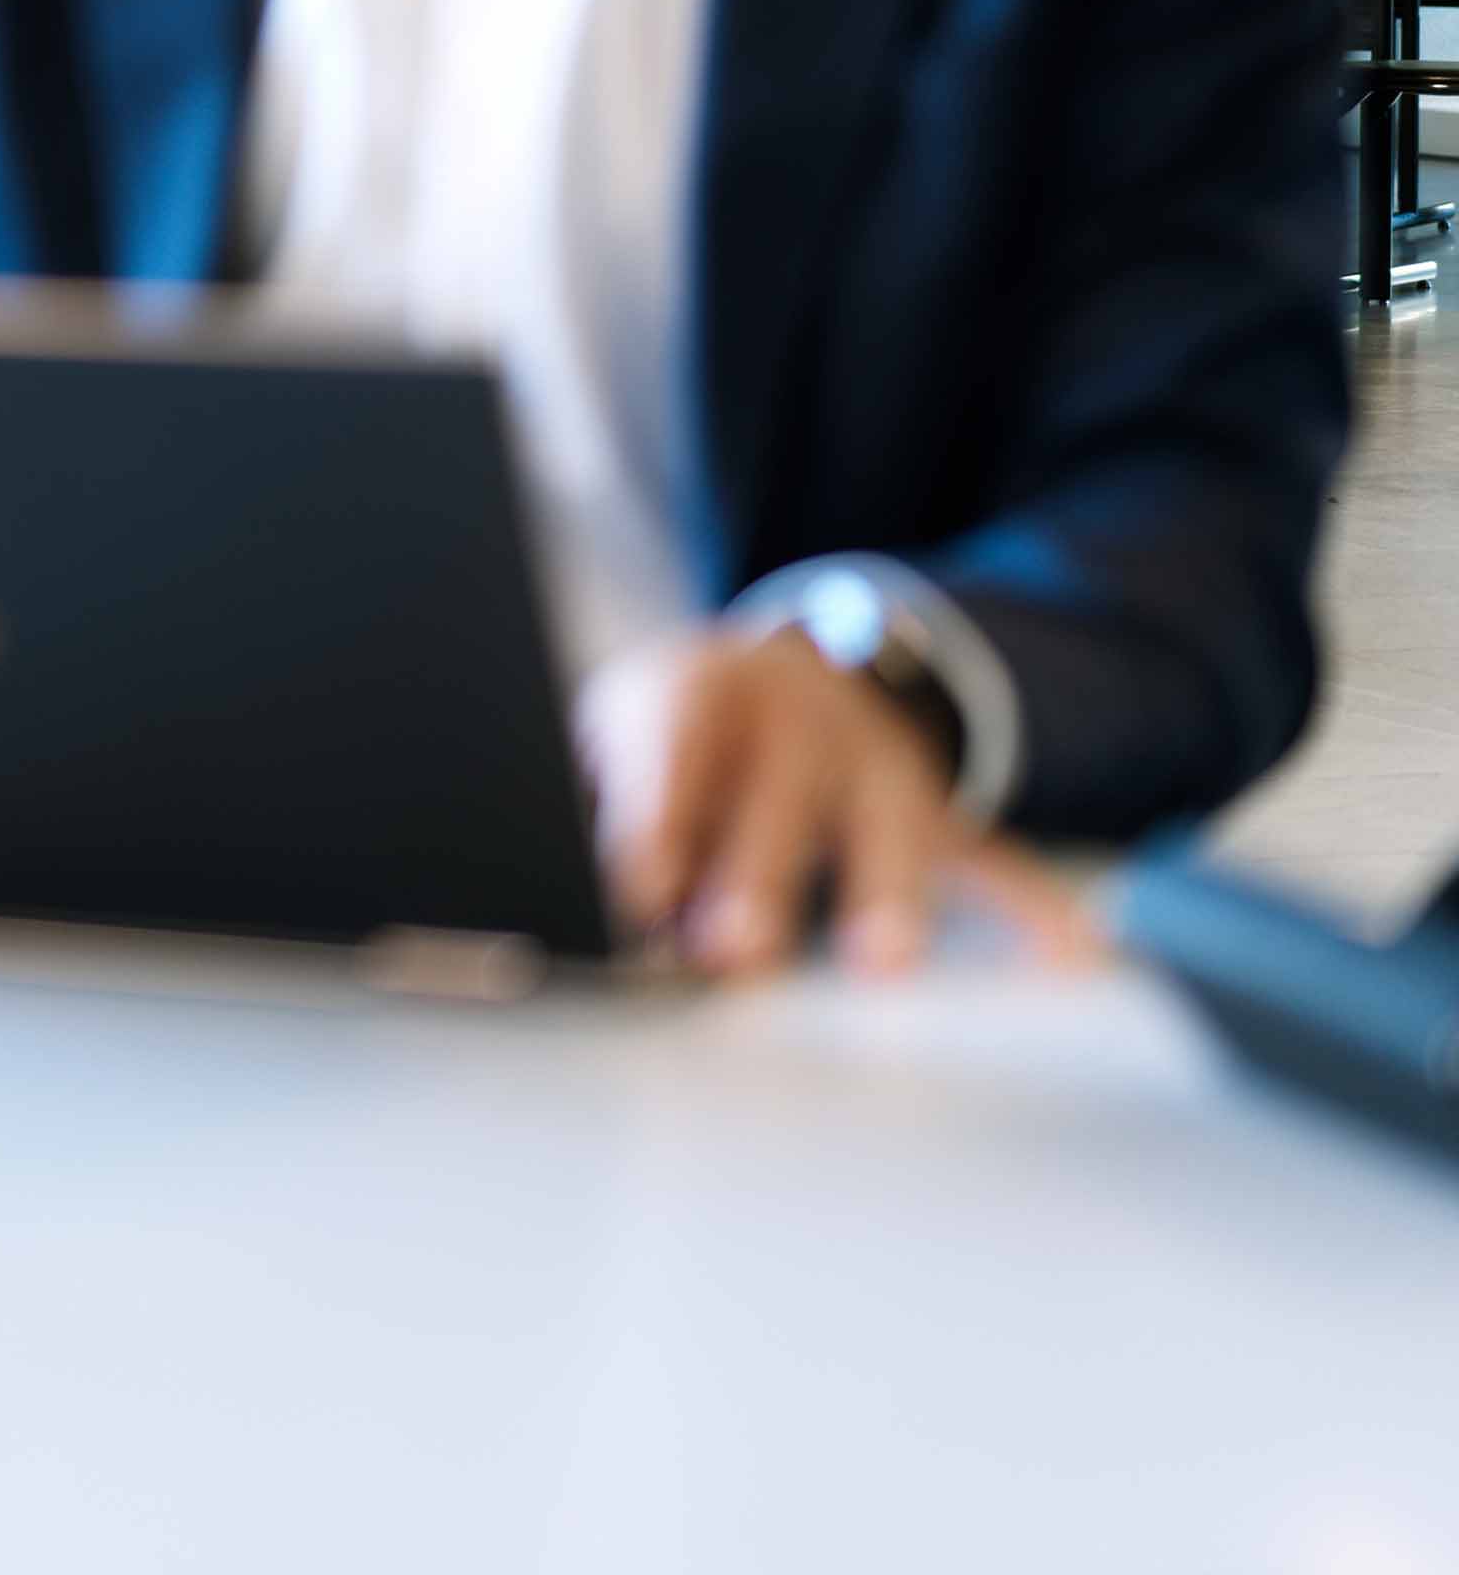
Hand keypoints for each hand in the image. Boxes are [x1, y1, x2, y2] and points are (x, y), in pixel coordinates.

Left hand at [578, 628, 1096, 977]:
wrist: (770, 675)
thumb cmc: (673, 735)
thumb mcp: (616, 739)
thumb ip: (603, 813)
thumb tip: (566, 903)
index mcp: (698, 692)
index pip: (673, 747)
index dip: (656, 816)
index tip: (639, 889)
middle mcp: (797, 721)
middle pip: (782, 793)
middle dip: (759, 873)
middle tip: (734, 949)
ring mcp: (878, 765)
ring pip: (891, 825)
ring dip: (884, 893)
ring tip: (880, 963)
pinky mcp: (937, 817)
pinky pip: (995, 862)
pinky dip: (1035, 910)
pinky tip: (1072, 958)